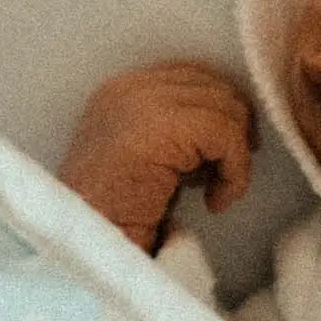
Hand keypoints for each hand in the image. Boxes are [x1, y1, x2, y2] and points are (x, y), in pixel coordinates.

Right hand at [57, 60, 255, 250]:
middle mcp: (130, 87)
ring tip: (214, 191)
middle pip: (215, 86)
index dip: (221, 111)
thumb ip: (178, 129)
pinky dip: (235, 172)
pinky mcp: (160, 127)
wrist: (84, 245)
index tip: (225, 153)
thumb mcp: (146, 157)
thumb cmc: (115, 214)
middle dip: (233, 131)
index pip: (194, 75)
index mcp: (122, 90)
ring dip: (235, 157)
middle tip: (225, 173)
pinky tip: (214, 202)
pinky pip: (226, 136)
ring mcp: (143, 102)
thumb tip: (235, 122)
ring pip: (227, 109)